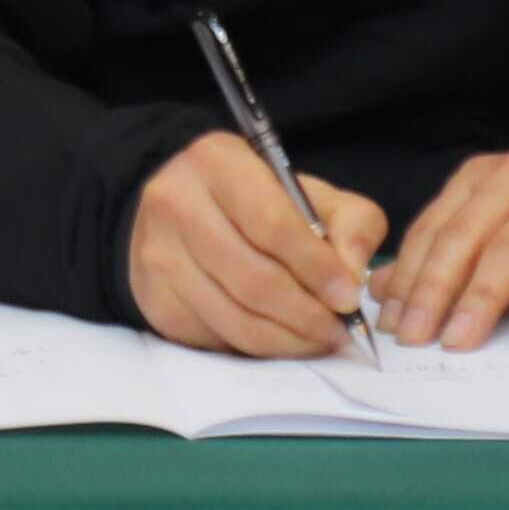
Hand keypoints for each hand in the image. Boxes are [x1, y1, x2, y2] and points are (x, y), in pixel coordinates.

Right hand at [128, 128, 387, 358]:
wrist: (181, 206)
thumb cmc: (255, 200)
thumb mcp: (309, 193)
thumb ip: (350, 222)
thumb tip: (352, 276)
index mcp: (217, 162)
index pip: (272, 224)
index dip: (316, 268)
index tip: (348, 298)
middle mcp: (176, 204)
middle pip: (253, 280)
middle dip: (307, 315)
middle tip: (339, 330)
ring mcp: (159, 255)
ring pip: (235, 319)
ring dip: (288, 340)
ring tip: (319, 339)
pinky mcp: (156, 299)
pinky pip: (217, 337)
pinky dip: (258, 348)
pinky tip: (282, 338)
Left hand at [376, 150, 508, 351]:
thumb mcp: (492, 225)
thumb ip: (441, 253)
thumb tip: (380, 292)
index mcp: (477, 179)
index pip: (433, 229)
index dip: (408, 276)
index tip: (391, 322)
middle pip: (462, 239)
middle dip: (433, 291)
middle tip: (415, 337)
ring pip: (508, 253)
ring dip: (480, 301)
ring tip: (459, 341)